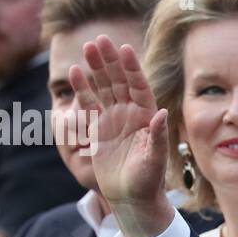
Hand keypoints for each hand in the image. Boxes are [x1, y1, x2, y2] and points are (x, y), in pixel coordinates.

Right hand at [69, 35, 172, 236]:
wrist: (132, 197)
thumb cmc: (148, 181)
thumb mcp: (154, 159)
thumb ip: (157, 136)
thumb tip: (161, 113)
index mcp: (147, 117)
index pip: (140, 86)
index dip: (133, 68)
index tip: (125, 49)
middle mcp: (131, 113)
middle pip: (120, 81)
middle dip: (111, 60)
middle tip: (101, 39)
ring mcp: (114, 118)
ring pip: (104, 87)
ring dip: (97, 68)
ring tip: (88, 47)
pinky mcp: (98, 128)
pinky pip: (89, 104)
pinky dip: (83, 88)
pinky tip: (76, 72)